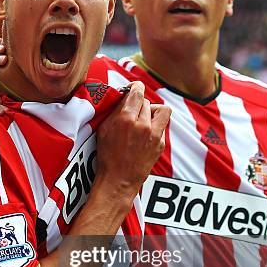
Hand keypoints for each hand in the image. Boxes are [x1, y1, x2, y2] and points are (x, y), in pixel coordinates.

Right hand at [95, 82, 170, 200]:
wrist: (119, 180)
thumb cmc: (108, 156)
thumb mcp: (104, 129)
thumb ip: (115, 111)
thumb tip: (123, 98)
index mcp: (127, 119)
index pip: (137, 91)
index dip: (135, 87)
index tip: (132, 88)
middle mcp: (143, 125)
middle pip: (146, 101)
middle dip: (138, 103)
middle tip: (131, 110)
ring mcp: (155, 134)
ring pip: (161, 110)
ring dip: (152, 111)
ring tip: (143, 118)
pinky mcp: (161, 143)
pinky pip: (161, 125)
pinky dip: (154, 125)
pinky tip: (144, 134)